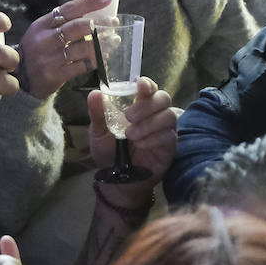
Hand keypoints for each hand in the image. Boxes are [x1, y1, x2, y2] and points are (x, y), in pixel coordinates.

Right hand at [18, 0, 113, 97]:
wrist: (18, 78)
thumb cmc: (36, 51)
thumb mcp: (42, 32)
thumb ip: (62, 23)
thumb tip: (93, 13)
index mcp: (42, 24)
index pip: (68, 9)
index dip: (90, 2)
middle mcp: (44, 39)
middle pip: (76, 27)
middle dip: (99, 24)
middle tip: (114, 22)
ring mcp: (49, 58)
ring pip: (82, 48)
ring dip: (101, 44)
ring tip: (114, 41)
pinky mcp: (54, 75)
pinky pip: (81, 66)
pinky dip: (95, 61)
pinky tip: (103, 58)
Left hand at [86, 77, 174, 192]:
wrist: (116, 180)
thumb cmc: (109, 151)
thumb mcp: (98, 132)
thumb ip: (98, 113)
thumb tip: (95, 93)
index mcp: (137, 105)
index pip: (148, 88)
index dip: (147, 84)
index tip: (141, 85)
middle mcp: (154, 114)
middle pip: (163, 98)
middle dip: (147, 105)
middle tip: (129, 117)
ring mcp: (164, 129)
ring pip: (168, 116)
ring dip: (149, 123)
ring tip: (130, 135)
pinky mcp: (170, 146)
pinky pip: (168, 136)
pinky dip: (153, 138)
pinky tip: (140, 145)